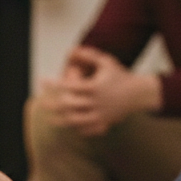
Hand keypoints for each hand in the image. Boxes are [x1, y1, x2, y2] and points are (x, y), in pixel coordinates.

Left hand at [38, 46, 161, 135]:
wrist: (139, 94)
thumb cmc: (121, 76)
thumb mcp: (106, 62)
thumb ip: (89, 55)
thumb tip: (71, 50)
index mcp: (94, 87)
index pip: (69, 86)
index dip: (53, 84)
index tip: (43, 81)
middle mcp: (96, 102)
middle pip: (69, 106)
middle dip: (52, 104)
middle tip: (41, 101)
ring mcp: (100, 115)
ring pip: (75, 121)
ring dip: (60, 120)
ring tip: (50, 118)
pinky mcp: (104, 123)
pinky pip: (87, 130)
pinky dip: (77, 128)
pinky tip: (70, 125)